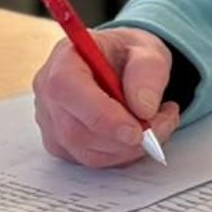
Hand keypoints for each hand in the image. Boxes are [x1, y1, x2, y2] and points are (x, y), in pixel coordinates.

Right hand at [31, 27, 181, 167]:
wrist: (123, 66)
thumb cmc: (129, 55)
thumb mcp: (148, 50)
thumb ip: (148, 71)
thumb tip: (143, 108)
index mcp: (64, 60)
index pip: (68, 90)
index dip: (102, 115)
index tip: (137, 131)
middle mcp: (49, 93)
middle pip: (76, 130)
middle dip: (125, 138)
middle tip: (163, 124)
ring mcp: (51, 122)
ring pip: (86, 152)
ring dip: (129, 148)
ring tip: (159, 123)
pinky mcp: (62, 145)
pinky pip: (93, 160)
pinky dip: (123, 154)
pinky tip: (140, 134)